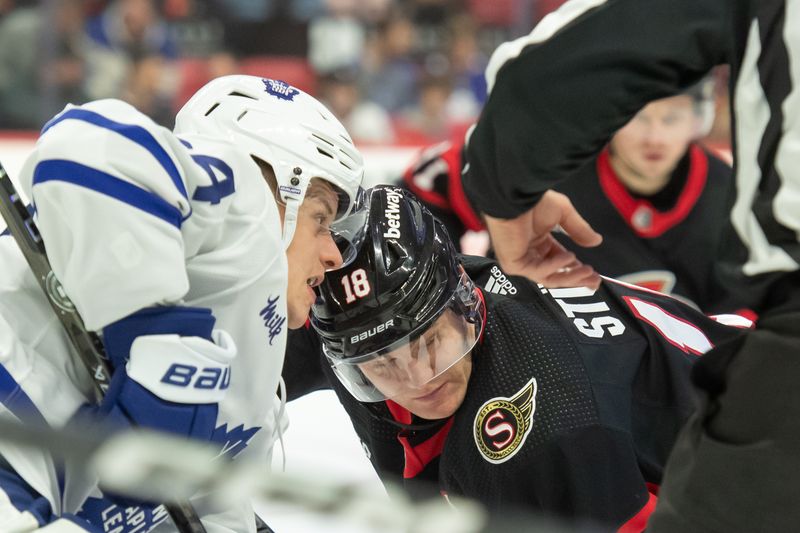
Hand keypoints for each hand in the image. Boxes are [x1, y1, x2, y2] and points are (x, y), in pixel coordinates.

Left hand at [484, 190, 602, 287]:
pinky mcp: (513, 265)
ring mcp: (520, 260)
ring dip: (570, 277)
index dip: (576, 270)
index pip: (558, 262)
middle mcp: (529, 252)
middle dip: (576, 279)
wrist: (516, 198)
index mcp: (538, 241)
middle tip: (594, 281)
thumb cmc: (533, 201)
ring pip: (548, 278)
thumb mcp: (564, 214)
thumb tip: (596, 241)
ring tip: (587, 271)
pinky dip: (555, 266)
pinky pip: (538, 272)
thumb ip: (579, 230)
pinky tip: (569, 257)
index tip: (594, 274)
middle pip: (554, 274)